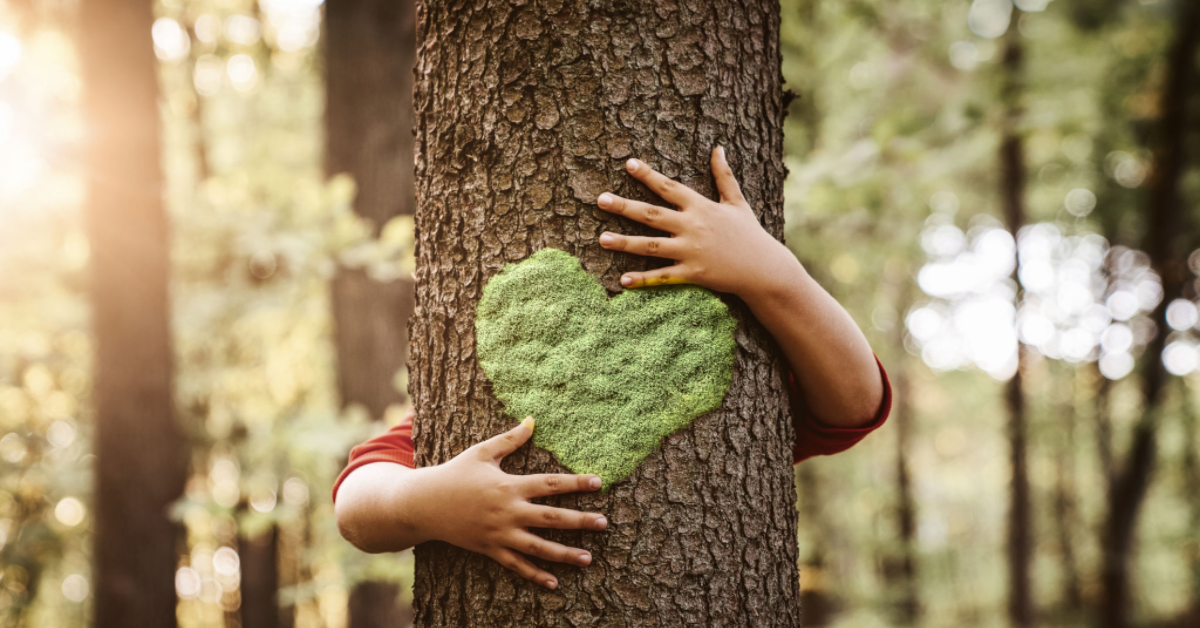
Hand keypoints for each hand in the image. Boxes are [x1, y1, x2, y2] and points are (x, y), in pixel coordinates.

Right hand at [419, 418, 607, 588]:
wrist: (423, 504)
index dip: (575, 483)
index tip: (598, 482)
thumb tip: (532, 420)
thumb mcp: (481, 453)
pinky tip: (554, 583)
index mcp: (509, 485)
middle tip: (604, 523)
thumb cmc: (454, 474)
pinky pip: (516, 565)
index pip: (550, 484)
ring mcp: (499, 534)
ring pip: (538, 546)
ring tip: (588, 558)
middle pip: (550, 517)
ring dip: (564, 553)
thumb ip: (510, 440)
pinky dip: (535, 575)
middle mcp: (508, 511)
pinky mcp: (489, 549)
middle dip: (579, 521)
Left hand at [596, 146, 802, 299]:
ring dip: (625, 242)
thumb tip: (718, 148)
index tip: (628, 164)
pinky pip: (663, 276)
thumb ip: (724, 176)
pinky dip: (643, 279)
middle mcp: (693, 227)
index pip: (669, 187)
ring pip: (651, 246)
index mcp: (701, 207)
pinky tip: (623, 280)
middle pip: (652, 214)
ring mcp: (691, 251)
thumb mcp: (737, 202)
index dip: (648, 175)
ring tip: (601, 239)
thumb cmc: (750, 234)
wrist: (765, 269)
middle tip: (600, 199)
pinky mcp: (693, 274)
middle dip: (624, 206)